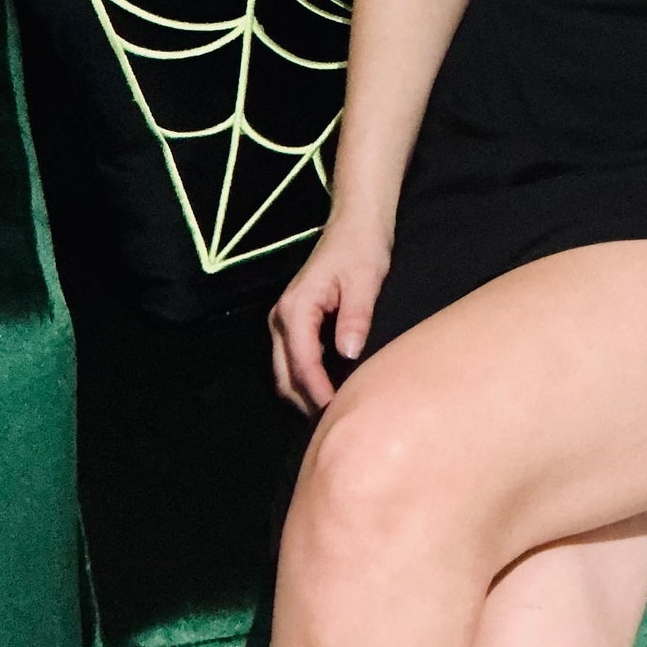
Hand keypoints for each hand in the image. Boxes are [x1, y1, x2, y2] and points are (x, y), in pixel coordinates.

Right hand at [268, 214, 392, 414]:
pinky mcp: (293, 321)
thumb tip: (348, 354)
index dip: (317, 391)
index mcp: (296, 308)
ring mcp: (284, 320)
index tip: (336, 413)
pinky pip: (292, 360)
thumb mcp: (365, 280)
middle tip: (336, 422)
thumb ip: (356, 316)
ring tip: (334, 412)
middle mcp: (281, 317)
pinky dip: (305, 379)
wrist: (355, 224)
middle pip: (285, 374)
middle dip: (307, 401)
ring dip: (304, 393)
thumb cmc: (362, 248)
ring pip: (285, 370)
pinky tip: (329, 390)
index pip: (301, 361)